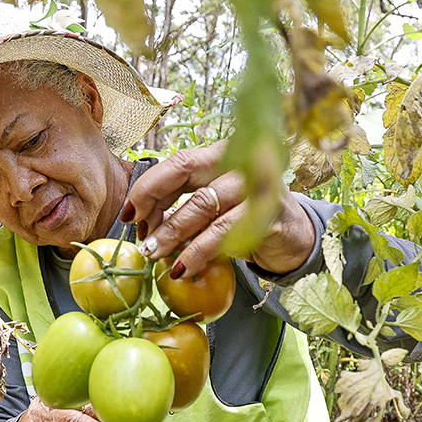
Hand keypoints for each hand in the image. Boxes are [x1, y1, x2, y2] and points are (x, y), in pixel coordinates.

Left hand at [119, 140, 314, 277]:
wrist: (293, 235)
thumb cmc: (243, 215)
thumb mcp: (212, 203)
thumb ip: (180, 203)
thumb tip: (138, 221)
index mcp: (221, 153)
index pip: (177, 162)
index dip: (148, 186)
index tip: (128, 213)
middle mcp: (240, 160)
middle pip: (185, 172)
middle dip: (154, 203)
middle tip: (138, 234)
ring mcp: (257, 185)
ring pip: (202, 205)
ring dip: (172, 232)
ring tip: (154, 254)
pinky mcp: (269, 214)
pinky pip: (223, 233)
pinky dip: (198, 252)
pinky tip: (183, 268)